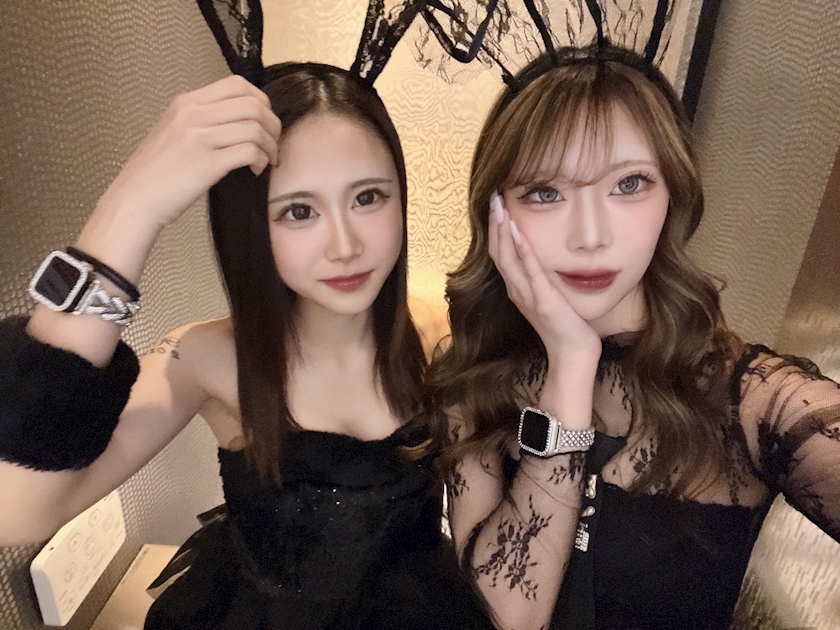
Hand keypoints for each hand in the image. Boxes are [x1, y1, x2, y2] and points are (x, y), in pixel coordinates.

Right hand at [99, 75, 280, 231]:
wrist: (134, 199)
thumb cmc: (156, 172)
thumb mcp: (173, 131)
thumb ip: (202, 119)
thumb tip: (240, 120)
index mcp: (185, 103)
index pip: (237, 84)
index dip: (261, 101)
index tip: (264, 121)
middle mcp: (192, 115)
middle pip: (253, 104)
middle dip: (272, 125)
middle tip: (272, 144)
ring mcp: (199, 138)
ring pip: (255, 128)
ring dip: (270, 146)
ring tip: (267, 160)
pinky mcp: (207, 164)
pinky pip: (250, 151)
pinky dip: (261, 160)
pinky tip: (256, 170)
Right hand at [487, 192, 600, 365]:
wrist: (573, 353)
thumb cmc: (565, 324)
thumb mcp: (549, 295)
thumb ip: (541, 277)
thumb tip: (542, 254)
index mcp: (517, 288)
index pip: (500, 253)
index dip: (495, 229)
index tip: (497, 204)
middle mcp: (517, 290)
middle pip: (497, 253)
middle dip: (495, 224)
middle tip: (494, 197)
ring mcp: (527, 296)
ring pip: (507, 260)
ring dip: (503, 232)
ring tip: (501, 208)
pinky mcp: (542, 302)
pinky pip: (530, 272)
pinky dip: (523, 251)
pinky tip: (520, 232)